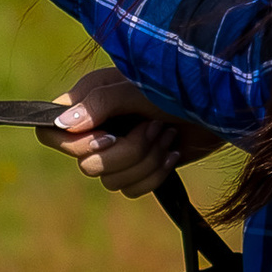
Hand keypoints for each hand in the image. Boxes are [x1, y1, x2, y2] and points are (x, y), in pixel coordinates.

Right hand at [38, 68, 221, 198]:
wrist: (221, 103)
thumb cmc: (180, 83)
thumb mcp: (139, 87)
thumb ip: (100, 103)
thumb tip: (62, 125)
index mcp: (87, 100)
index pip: (51, 133)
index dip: (74, 144)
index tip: (108, 136)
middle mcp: (97, 127)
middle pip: (85, 164)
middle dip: (126, 153)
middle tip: (154, 127)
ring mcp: (118, 149)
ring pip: (109, 181)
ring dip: (145, 161)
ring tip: (167, 134)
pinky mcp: (140, 167)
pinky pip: (130, 189)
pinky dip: (154, 174)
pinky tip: (173, 152)